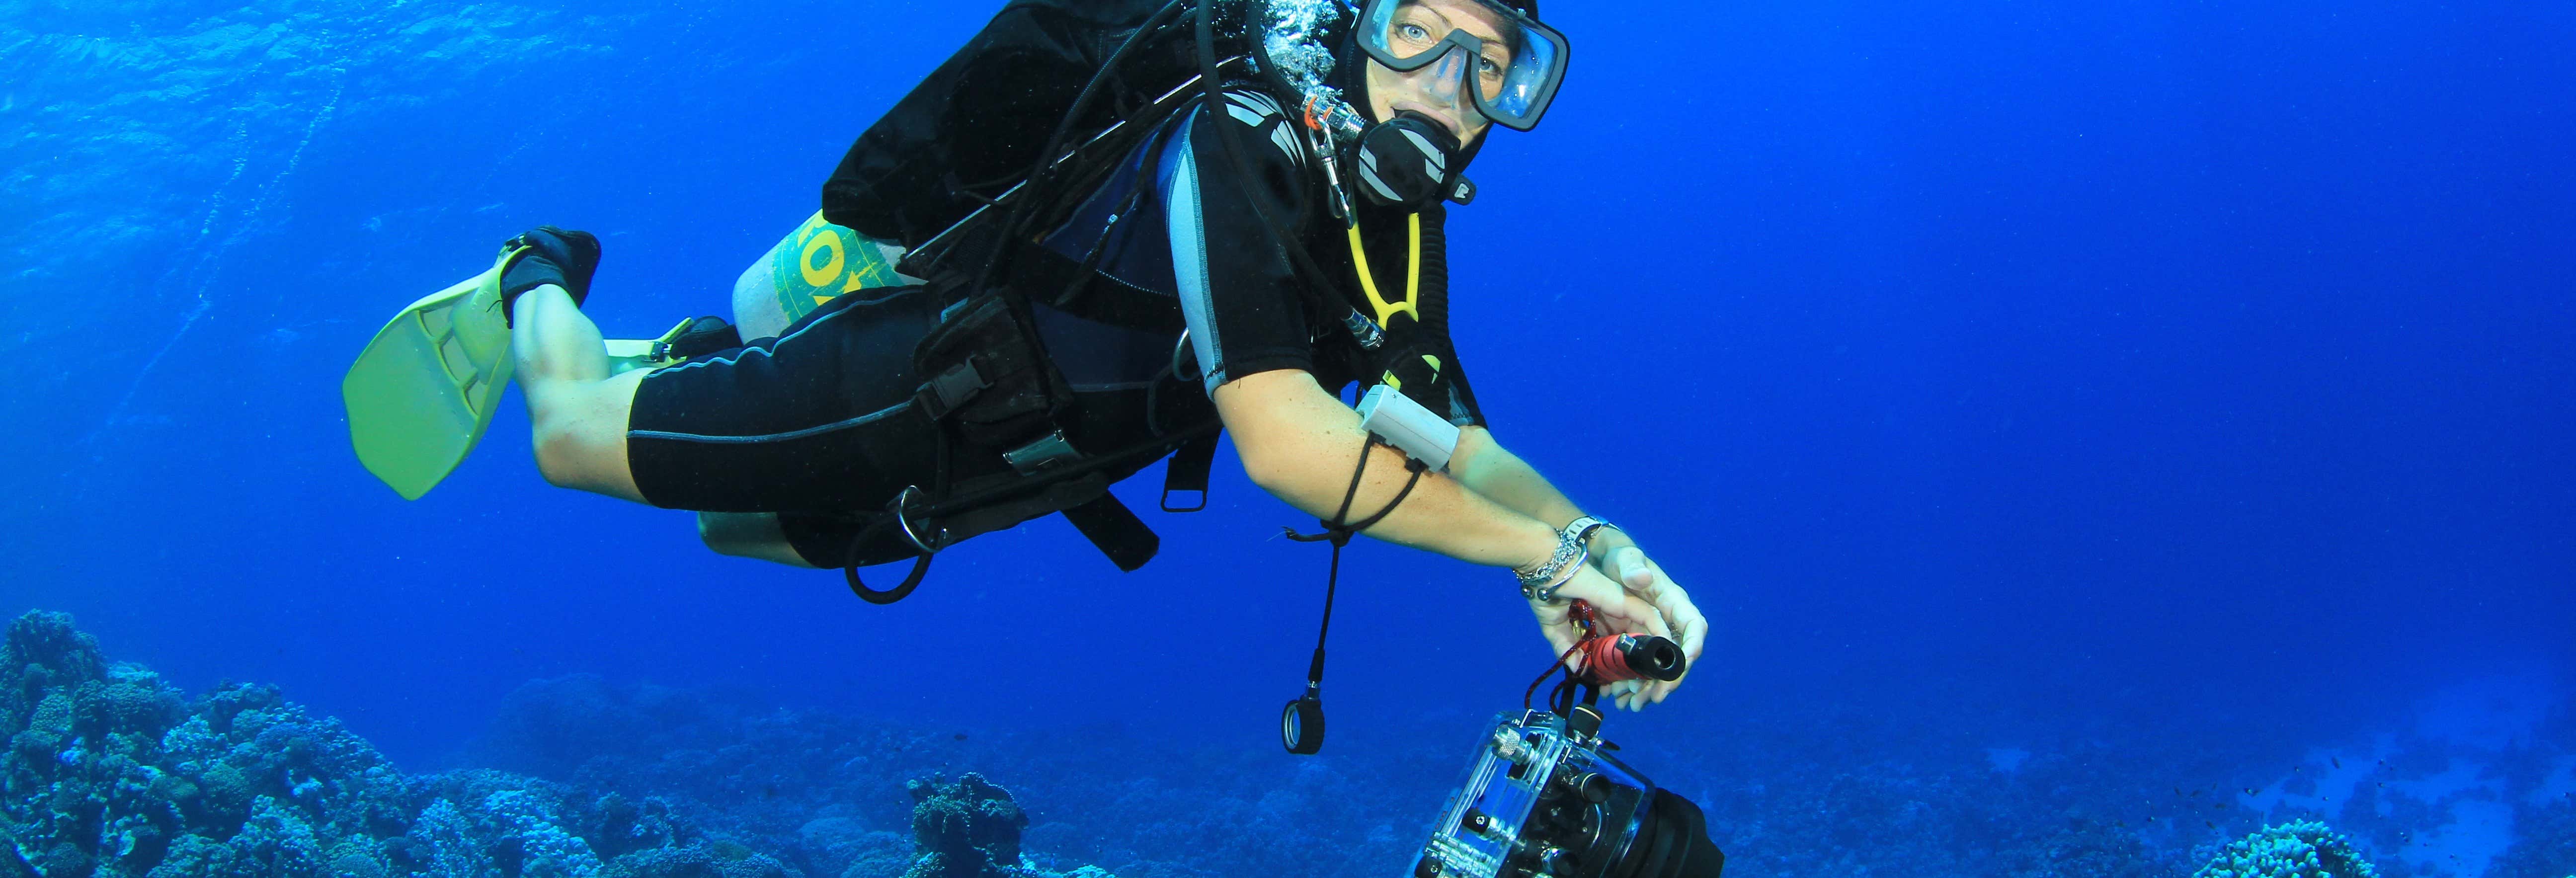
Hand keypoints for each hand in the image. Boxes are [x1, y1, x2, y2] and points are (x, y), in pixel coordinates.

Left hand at [1595, 546, 1706, 710]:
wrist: (1603, 562)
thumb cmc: (1619, 557)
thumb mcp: (1624, 557)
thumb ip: (1633, 565)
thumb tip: (1644, 578)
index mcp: (1672, 601)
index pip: (1694, 626)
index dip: (1692, 646)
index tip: (1683, 665)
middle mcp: (1669, 621)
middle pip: (1679, 655)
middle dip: (1669, 680)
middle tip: (1654, 699)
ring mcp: (1655, 634)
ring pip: (1659, 667)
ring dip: (1648, 688)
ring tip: (1632, 705)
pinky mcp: (1639, 642)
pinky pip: (1641, 667)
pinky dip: (1632, 683)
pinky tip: (1619, 697)